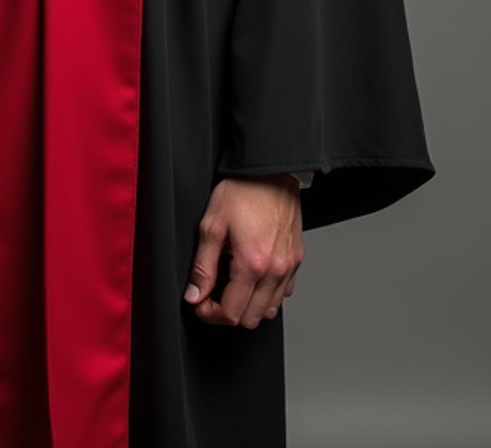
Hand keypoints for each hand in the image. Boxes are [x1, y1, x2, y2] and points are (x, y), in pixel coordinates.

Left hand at [183, 173, 303, 327]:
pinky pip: (284, 293)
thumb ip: (202, 266)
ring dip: (249, 307)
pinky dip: (268, 295)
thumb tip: (194, 294)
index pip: (232, 314)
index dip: (210, 314)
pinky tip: (253, 279)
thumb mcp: (212, 225)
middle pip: (251, 319)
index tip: (200, 302)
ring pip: (270, 311)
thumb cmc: (243, 190)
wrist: (270, 171)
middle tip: (212, 296)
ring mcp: (289, 267)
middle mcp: (275, 270)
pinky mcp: (296, 260)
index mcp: (252, 264)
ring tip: (232, 288)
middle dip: (228, 314)